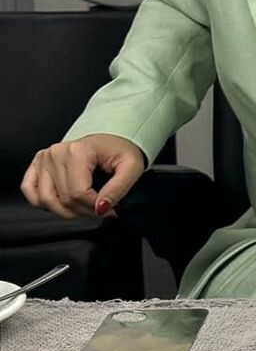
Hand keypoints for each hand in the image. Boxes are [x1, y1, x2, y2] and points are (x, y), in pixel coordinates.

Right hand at [21, 133, 145, 220]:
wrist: (111, 139)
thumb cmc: (119, 150)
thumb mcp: (132, 167)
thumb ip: (119, 188)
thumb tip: (101, 207)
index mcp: (78, 151)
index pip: (78, 194)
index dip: (94, 208)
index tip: (108, 208)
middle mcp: (56, 153)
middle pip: (63, 199)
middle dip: (84, 211)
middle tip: (100, 209)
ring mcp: (44, 158)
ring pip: (45, 200)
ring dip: (65, 211)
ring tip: (83, 207)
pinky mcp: (37, 164)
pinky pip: (29, 190)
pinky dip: (42, 202)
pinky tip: (60, 202)